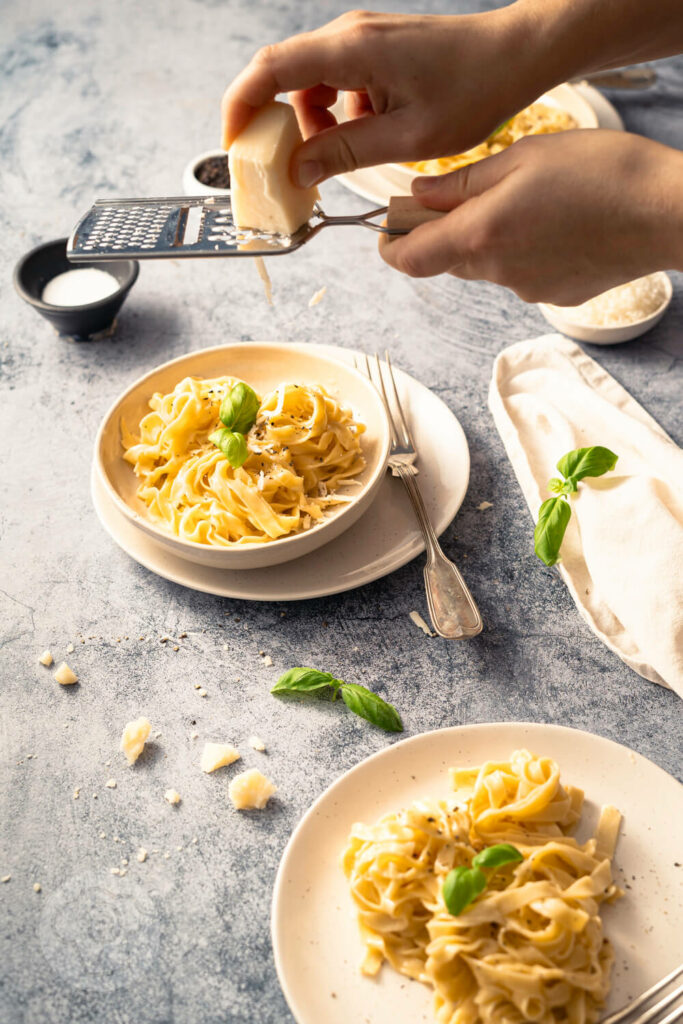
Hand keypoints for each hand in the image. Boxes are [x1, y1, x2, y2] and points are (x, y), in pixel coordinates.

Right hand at [221, 8, 546, 187]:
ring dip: (314, 125)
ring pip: (308, 85)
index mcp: (351, 50)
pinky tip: (368, 134)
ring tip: (344, 155)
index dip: (240, 106)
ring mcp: (359, 39)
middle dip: (277, 126)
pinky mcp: (371, 49)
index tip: (234, 145)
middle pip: (283, 78)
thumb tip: (297, 171)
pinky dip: (337, 115)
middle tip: (289, 169)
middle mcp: (348, 35)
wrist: (513, 55)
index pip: (270, 70)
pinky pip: (334, 83)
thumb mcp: (407, 138)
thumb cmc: (472, 91)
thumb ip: (346, 153)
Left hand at [379, 130, 682, 303]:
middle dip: (444, 232)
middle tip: (464, 194)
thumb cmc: (601, 174)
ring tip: (529, 202)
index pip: (408, 259)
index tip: (391, 225)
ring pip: (486, 266)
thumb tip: (417, 197)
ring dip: (489, 239)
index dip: (390, 243)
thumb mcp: (522, 159)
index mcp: (479, 237)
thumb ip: (461, 184)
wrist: (666, 212)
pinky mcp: (555, 297)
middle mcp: (497, 273)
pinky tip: (557, 225)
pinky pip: (522, 275)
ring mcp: (527, 290)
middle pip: (447, 260)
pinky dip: (525, 252)